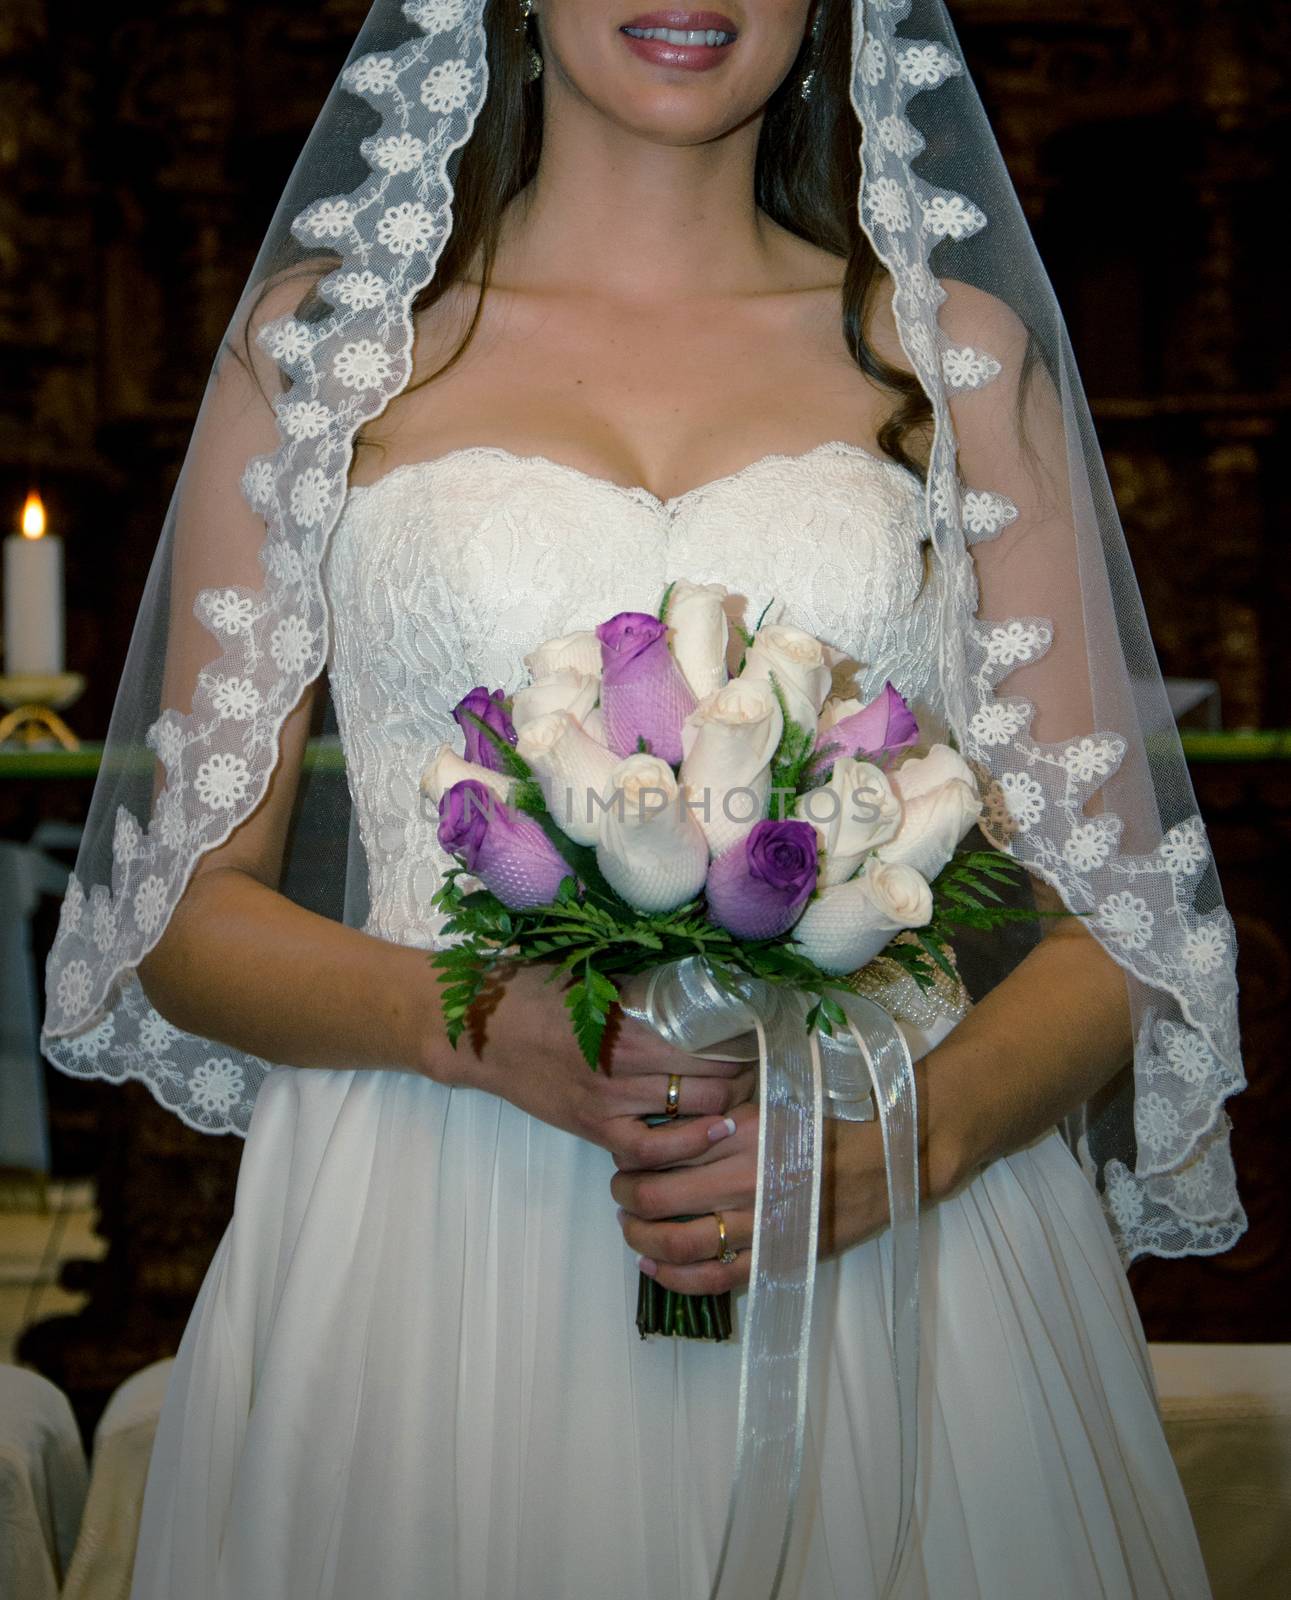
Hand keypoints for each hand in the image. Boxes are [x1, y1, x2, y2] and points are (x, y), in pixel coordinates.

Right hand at [437, 959, 756, 1158]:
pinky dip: (682, 1147)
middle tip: (760, 1068)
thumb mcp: (594, 975)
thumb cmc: (536, 989)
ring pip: (689, 1115)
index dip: (744, 1040)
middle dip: (743, 1076)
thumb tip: (702, 978)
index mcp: (627, 1021)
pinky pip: (648, 1151)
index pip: (708, 1038)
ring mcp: (607, 1103)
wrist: (479, 1031)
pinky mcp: (592, 1128)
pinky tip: (707, 1133)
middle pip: (710, 1080)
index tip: (763, 1034)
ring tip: (744, 1099)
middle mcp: (623, 1067)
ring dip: (723, 1108)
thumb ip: (644, 986)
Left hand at [609, 1056, 955, 1293]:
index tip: (623, 1154)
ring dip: (643, 1240)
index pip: (663, 1149)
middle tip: (619, 1192)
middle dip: (627, 1197)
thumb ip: (730, 1097)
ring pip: (680, 1243)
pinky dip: (679, 1279)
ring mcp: (764, 1222)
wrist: (896, 1149)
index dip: (632, 1155)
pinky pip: (718, 1278)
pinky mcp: (781, 1254)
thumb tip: (678, 1097)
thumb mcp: (779, 1087)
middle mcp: (746, 1178)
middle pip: (659, 1198)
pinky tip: (657, 1269)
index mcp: (743, 1131)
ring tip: (631, 1229)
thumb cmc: (836, 1109)